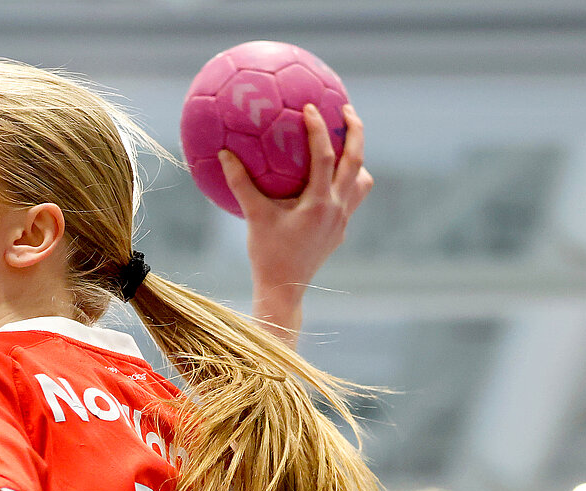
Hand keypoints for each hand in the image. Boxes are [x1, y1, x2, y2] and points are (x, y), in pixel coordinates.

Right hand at [222, 103, 373, 335]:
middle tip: (346, 110)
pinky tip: (329, 180)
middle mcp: (337, 209)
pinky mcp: (340, 231)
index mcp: (319, 203)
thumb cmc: (266, 254)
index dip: (319, 128)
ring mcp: (343, 221)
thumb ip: (240, 183)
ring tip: (345, 146)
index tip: (311, 107)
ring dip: (357, 160)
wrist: (284, 289)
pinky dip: (346, 182)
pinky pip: (352, 198)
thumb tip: (223, 153)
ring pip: (362, 182)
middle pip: (357, 161)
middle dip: (356, 131)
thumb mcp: (253, 216)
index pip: (325, 156)